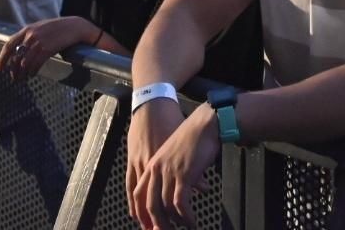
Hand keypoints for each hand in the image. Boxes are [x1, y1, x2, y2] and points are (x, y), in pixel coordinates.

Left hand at [0, 16, 92, 80]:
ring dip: (22, 73)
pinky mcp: (47, 49)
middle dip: (13, 69)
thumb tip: (19, 50)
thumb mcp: (41, 27)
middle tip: (13, 77)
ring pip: (24, 62)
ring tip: (22, 79)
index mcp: (27, 29)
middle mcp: (30, 35)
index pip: (9, 45)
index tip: (0, 68)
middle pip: (16, 56)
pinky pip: (36, 64)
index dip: (2, 58)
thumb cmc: (58, 28)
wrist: (75, 26)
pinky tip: (32, 75)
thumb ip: (29, 35)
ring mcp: (39, 42)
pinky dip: (32, 71)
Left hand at [135, 104, 218, 229]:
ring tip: (185, 227)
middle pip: (149, 204)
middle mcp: (156, 169)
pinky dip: (186, 217)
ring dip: (176, 222)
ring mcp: (169, 172)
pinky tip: (192, 222)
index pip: (138, 194)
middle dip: (157, 223)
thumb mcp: (173, 153)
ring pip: (165, 207)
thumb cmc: (193, 138)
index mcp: (152, 164)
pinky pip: (181, 204)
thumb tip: (172, 191)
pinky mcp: (183, 175)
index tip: (148, 226)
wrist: (206, 124)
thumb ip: (168, 171)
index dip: (141, 212)